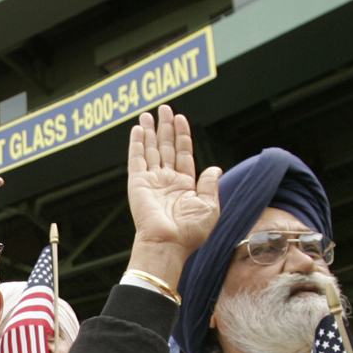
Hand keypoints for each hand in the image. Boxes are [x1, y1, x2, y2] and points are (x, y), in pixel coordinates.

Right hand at [125, 105, 220, 285]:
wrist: (168, 244)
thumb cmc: (190, 233)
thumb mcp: (209, 207)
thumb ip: (210, 185)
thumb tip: (215, 168)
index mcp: (184, 186)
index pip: (183, 153)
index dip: (182, 135)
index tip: (180, 118)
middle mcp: (167, 181)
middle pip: (166, 147)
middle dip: (165, 127)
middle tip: (164, 108)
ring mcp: (151, 181)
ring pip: (151, 149)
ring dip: (151, 130)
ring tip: (149, 113)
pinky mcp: (138, 183)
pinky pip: (137, 159)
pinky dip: (137, 143)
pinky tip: (138, 129)